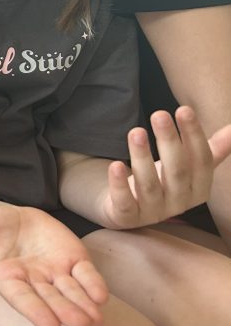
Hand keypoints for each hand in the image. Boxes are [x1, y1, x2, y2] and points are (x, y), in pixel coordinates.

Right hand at [0, 205, 108, 325]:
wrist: (7, 220)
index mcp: (7, 280)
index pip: (24, 300)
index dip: (38, 313)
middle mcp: (33, 282)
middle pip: (52, 300)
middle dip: (67, 312)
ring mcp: (55, 273)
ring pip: (72, 291)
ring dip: (84, 305)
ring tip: (97, 319)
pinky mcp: (72, 260)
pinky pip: (86, 275)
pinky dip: (94, 285)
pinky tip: (102, 296)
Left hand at [101, 106, 230, 228]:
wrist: (128, 209)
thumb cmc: (163, 182)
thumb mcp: (188, 167)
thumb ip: (210, 150)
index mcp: (199, 189)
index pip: (201, 161)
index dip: (193, 135)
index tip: (184, 109)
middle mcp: (179, 203)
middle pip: (177, 171)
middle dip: (169, 142)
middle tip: (159, 114)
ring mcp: (152, 212)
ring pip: (149, 185)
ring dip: (142, 157)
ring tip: (136, 131)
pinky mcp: (126, 217)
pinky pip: (124, 202)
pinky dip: (120, 184)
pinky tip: (115, 165)